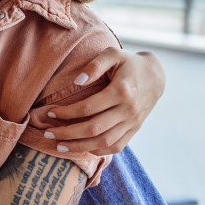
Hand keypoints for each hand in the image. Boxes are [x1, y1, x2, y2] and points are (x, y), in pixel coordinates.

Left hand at [44, 49, 164, 154]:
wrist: (156, 76)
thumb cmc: (128, 63)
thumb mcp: (112, 54)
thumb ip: (94, 65)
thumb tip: (77, 82)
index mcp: (121, 91)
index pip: (88, 108)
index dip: (66, 112)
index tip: (50, 113)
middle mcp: (128, 110)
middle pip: (93, 129)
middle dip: (67, 134)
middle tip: (48, 134)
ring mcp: (133, 122)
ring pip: (104, 141)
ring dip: (80, 147)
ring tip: (60, 146)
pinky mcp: (135, 129)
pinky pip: (116, 146)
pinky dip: (98, 150)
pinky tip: (82, 148)